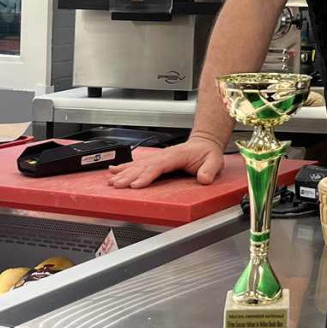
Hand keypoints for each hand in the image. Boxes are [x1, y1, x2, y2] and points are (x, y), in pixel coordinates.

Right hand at [106, 137, 225, 187]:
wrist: (205, 143)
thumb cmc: (208, 153)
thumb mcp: (215, 161)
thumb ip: (209, 170)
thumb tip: (203, 179)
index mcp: (176, 156)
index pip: (159, 166)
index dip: (146, 175)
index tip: (136, 185)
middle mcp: (164, 155)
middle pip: (144, 166)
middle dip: (129, 176)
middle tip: (117, 185)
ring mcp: (159, 157)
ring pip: (138, 165)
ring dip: (124, 172)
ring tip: (112, 180)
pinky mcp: (156, 160)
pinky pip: (138, 164)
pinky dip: (125, 167)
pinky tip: (113, 170)